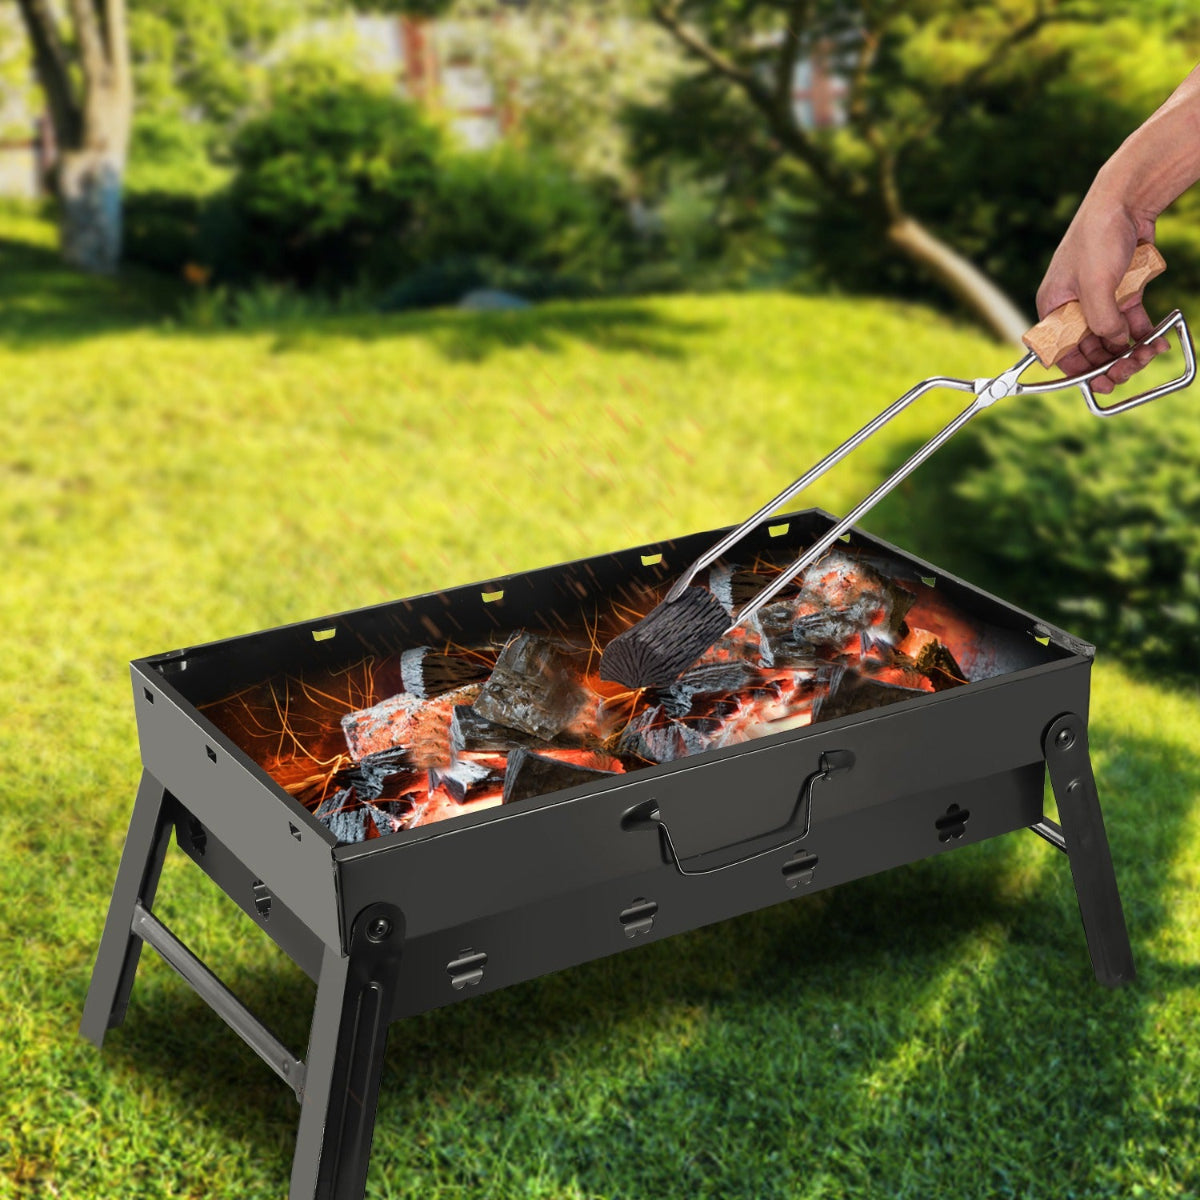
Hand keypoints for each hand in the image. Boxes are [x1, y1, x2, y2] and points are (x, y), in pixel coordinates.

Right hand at [1036, 193, 1169, 393]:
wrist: (1125, 201)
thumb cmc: (1097, 239)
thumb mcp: (1096, 287)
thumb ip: (1103, 323)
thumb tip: (1116, 346)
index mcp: (1053, 309)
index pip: (1062, 352)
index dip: (1081, 372)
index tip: (1103, 384)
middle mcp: (1073, 308)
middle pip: (1090, 349)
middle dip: (1111, 363)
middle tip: (1131, 371)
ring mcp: (1099, 300)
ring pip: (1113, 338)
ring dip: (1130, 350)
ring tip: (1150, 353)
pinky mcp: (1122, 291)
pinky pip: (1132, 321)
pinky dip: (1144, 333)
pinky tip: (1159, 339)